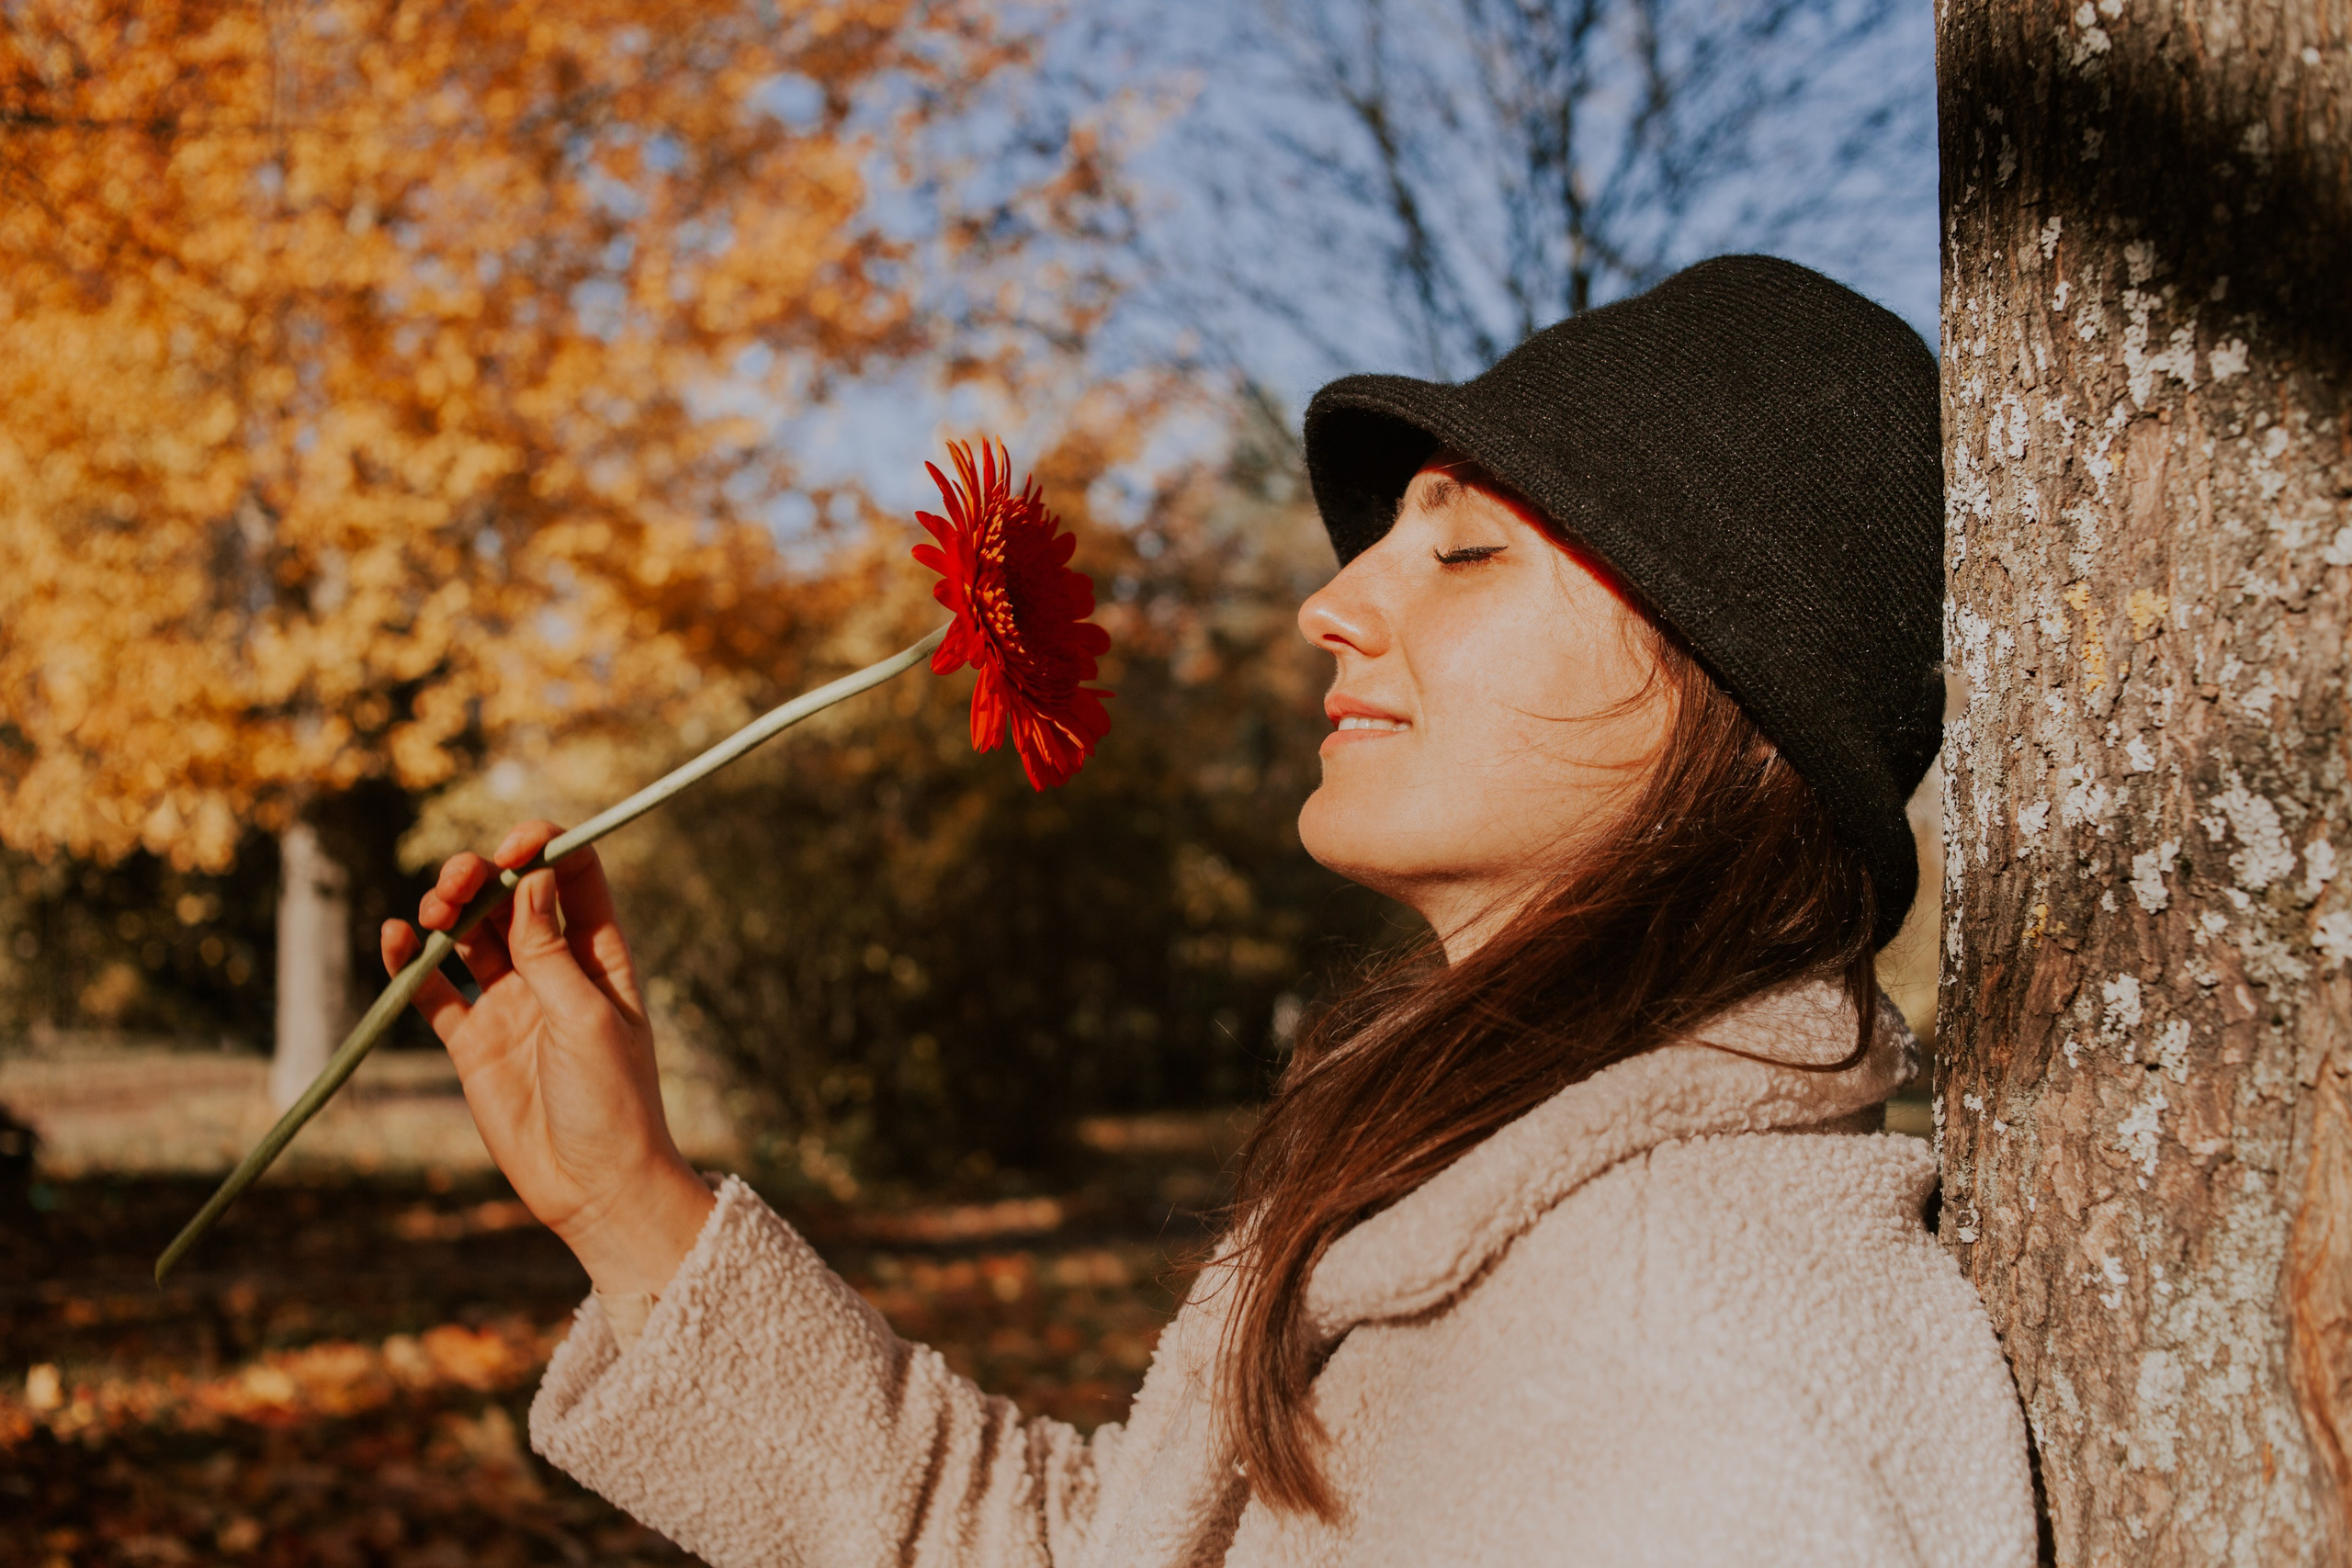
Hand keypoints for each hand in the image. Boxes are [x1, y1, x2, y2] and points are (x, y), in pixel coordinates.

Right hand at [382, 820, 713, 1297]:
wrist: (593, 1187)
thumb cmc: (612, 1102)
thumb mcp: (587, 1018)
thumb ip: (551, 952)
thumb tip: (531, 880)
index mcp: (601, 957)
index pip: (572, 878)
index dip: (544, 850)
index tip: (514, 845)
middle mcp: (554, 971)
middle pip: (510, 899)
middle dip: (481, 877)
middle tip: (460, 882)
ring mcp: (511, 1004)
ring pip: (469, 936)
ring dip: (446, 911)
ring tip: (431, 912)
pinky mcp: (473, 1042)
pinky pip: (434, 991)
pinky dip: (410, 962)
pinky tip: (395, 939)